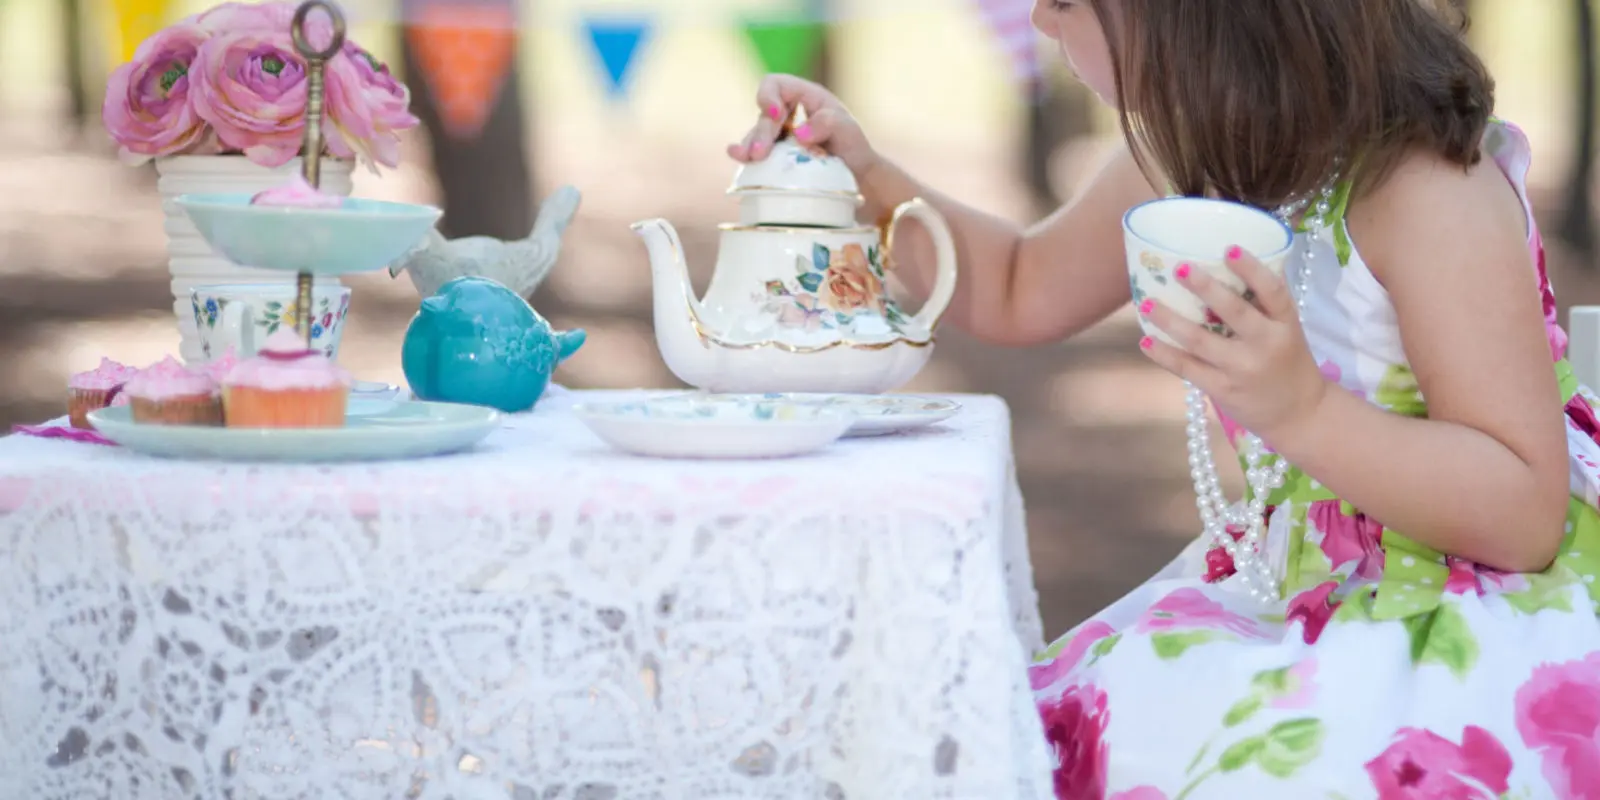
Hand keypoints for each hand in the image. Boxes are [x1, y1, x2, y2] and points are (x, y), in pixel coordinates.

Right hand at [725, 74, 879, 176]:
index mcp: (803, 96)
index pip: (776, 84)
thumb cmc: (853, 146)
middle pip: (763, 115)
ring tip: (748, 159)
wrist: (855, 176)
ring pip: (755, 135)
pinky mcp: (774, 156)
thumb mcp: (847, 129)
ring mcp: (778, 136)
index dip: (769, 96)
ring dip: (750, 146)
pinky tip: (738, 158)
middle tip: (761, 153)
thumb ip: (827, 123)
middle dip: (761, 132)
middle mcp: (786, 113)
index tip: (776, 115)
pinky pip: (756, 153)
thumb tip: (800, 134)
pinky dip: (746, 156)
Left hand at [1139, 246, 1328, 443]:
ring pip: (1201, 340)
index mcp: (1286, 324)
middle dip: (1205, 288)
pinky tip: (1146, 341)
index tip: (1229, 248)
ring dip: (1170, 320)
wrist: (1300, 414)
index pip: (1273, 291)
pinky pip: (1187, 368)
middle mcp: (1266, 344)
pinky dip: (1164, 354)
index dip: (1251, 268)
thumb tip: (1225, 265)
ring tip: (1147, 303)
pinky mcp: (1222, 389)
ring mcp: (1242, 368)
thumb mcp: (1287, 331)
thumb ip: (1262, 306)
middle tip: (1179, 268)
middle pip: (1234, 311)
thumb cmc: (1287, 362)